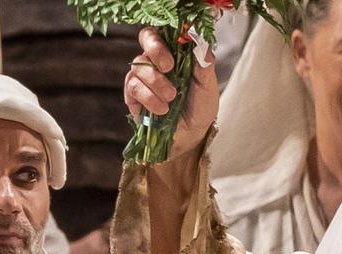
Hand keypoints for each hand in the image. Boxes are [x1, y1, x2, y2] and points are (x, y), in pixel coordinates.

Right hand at [123, 27, 218, 158]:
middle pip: (146, 39)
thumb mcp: (208, 86)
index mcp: (174, 52)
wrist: (192, 134)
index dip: (164, 36)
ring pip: (139, 67)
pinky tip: (162, 109)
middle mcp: (155, 60)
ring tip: (172, 98)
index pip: (162, 31)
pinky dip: (149, 98)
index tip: (173, 52)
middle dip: (156, 52)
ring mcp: (142, 76)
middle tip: (169, 68)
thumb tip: (203, 44)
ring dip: (156, 83)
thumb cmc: (200, 106)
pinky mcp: (133, 95)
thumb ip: (204, 65)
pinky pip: (133, 88)